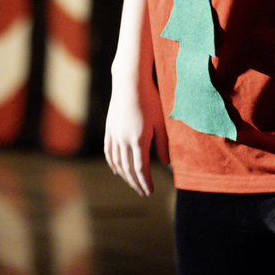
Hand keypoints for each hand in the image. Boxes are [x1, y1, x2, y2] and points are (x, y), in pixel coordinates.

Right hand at [104, 70, 169, 196]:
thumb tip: (165, 164)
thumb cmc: (150, 99)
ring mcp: (114, 134)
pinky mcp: (109, 128)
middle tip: (143, 192)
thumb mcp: (160, 122)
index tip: (149, 192)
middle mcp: (124, 140)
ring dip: (125, 176)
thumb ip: (163, 144)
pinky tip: (117, 170)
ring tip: (133, 183)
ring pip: (118, 162)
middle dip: (136, 183)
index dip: (145, 182)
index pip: (141, 169)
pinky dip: (113, 163)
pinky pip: (109, 151)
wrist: (130, 81)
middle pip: (128, 169)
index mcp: (139, 139)